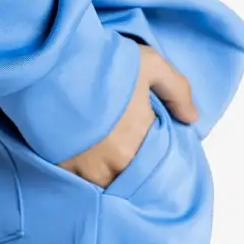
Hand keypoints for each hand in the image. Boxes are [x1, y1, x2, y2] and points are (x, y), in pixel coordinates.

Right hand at [59, 44, 197, 187]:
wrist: (51, 63)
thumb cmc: (103, 62)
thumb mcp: (150, 65)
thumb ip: (177, 90)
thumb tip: (191, 117)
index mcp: (139, 144)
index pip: (156, 160)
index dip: (151, 148)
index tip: (142, 135)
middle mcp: (114, 165)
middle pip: (129, 174)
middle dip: (128, 162)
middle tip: (118, 141)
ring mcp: (85, 170)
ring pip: (103, 181)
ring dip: (104, 170)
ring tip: (98, 149)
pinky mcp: (59, 166)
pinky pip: (75, 179)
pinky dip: (79, 169)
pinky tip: (77, 151)